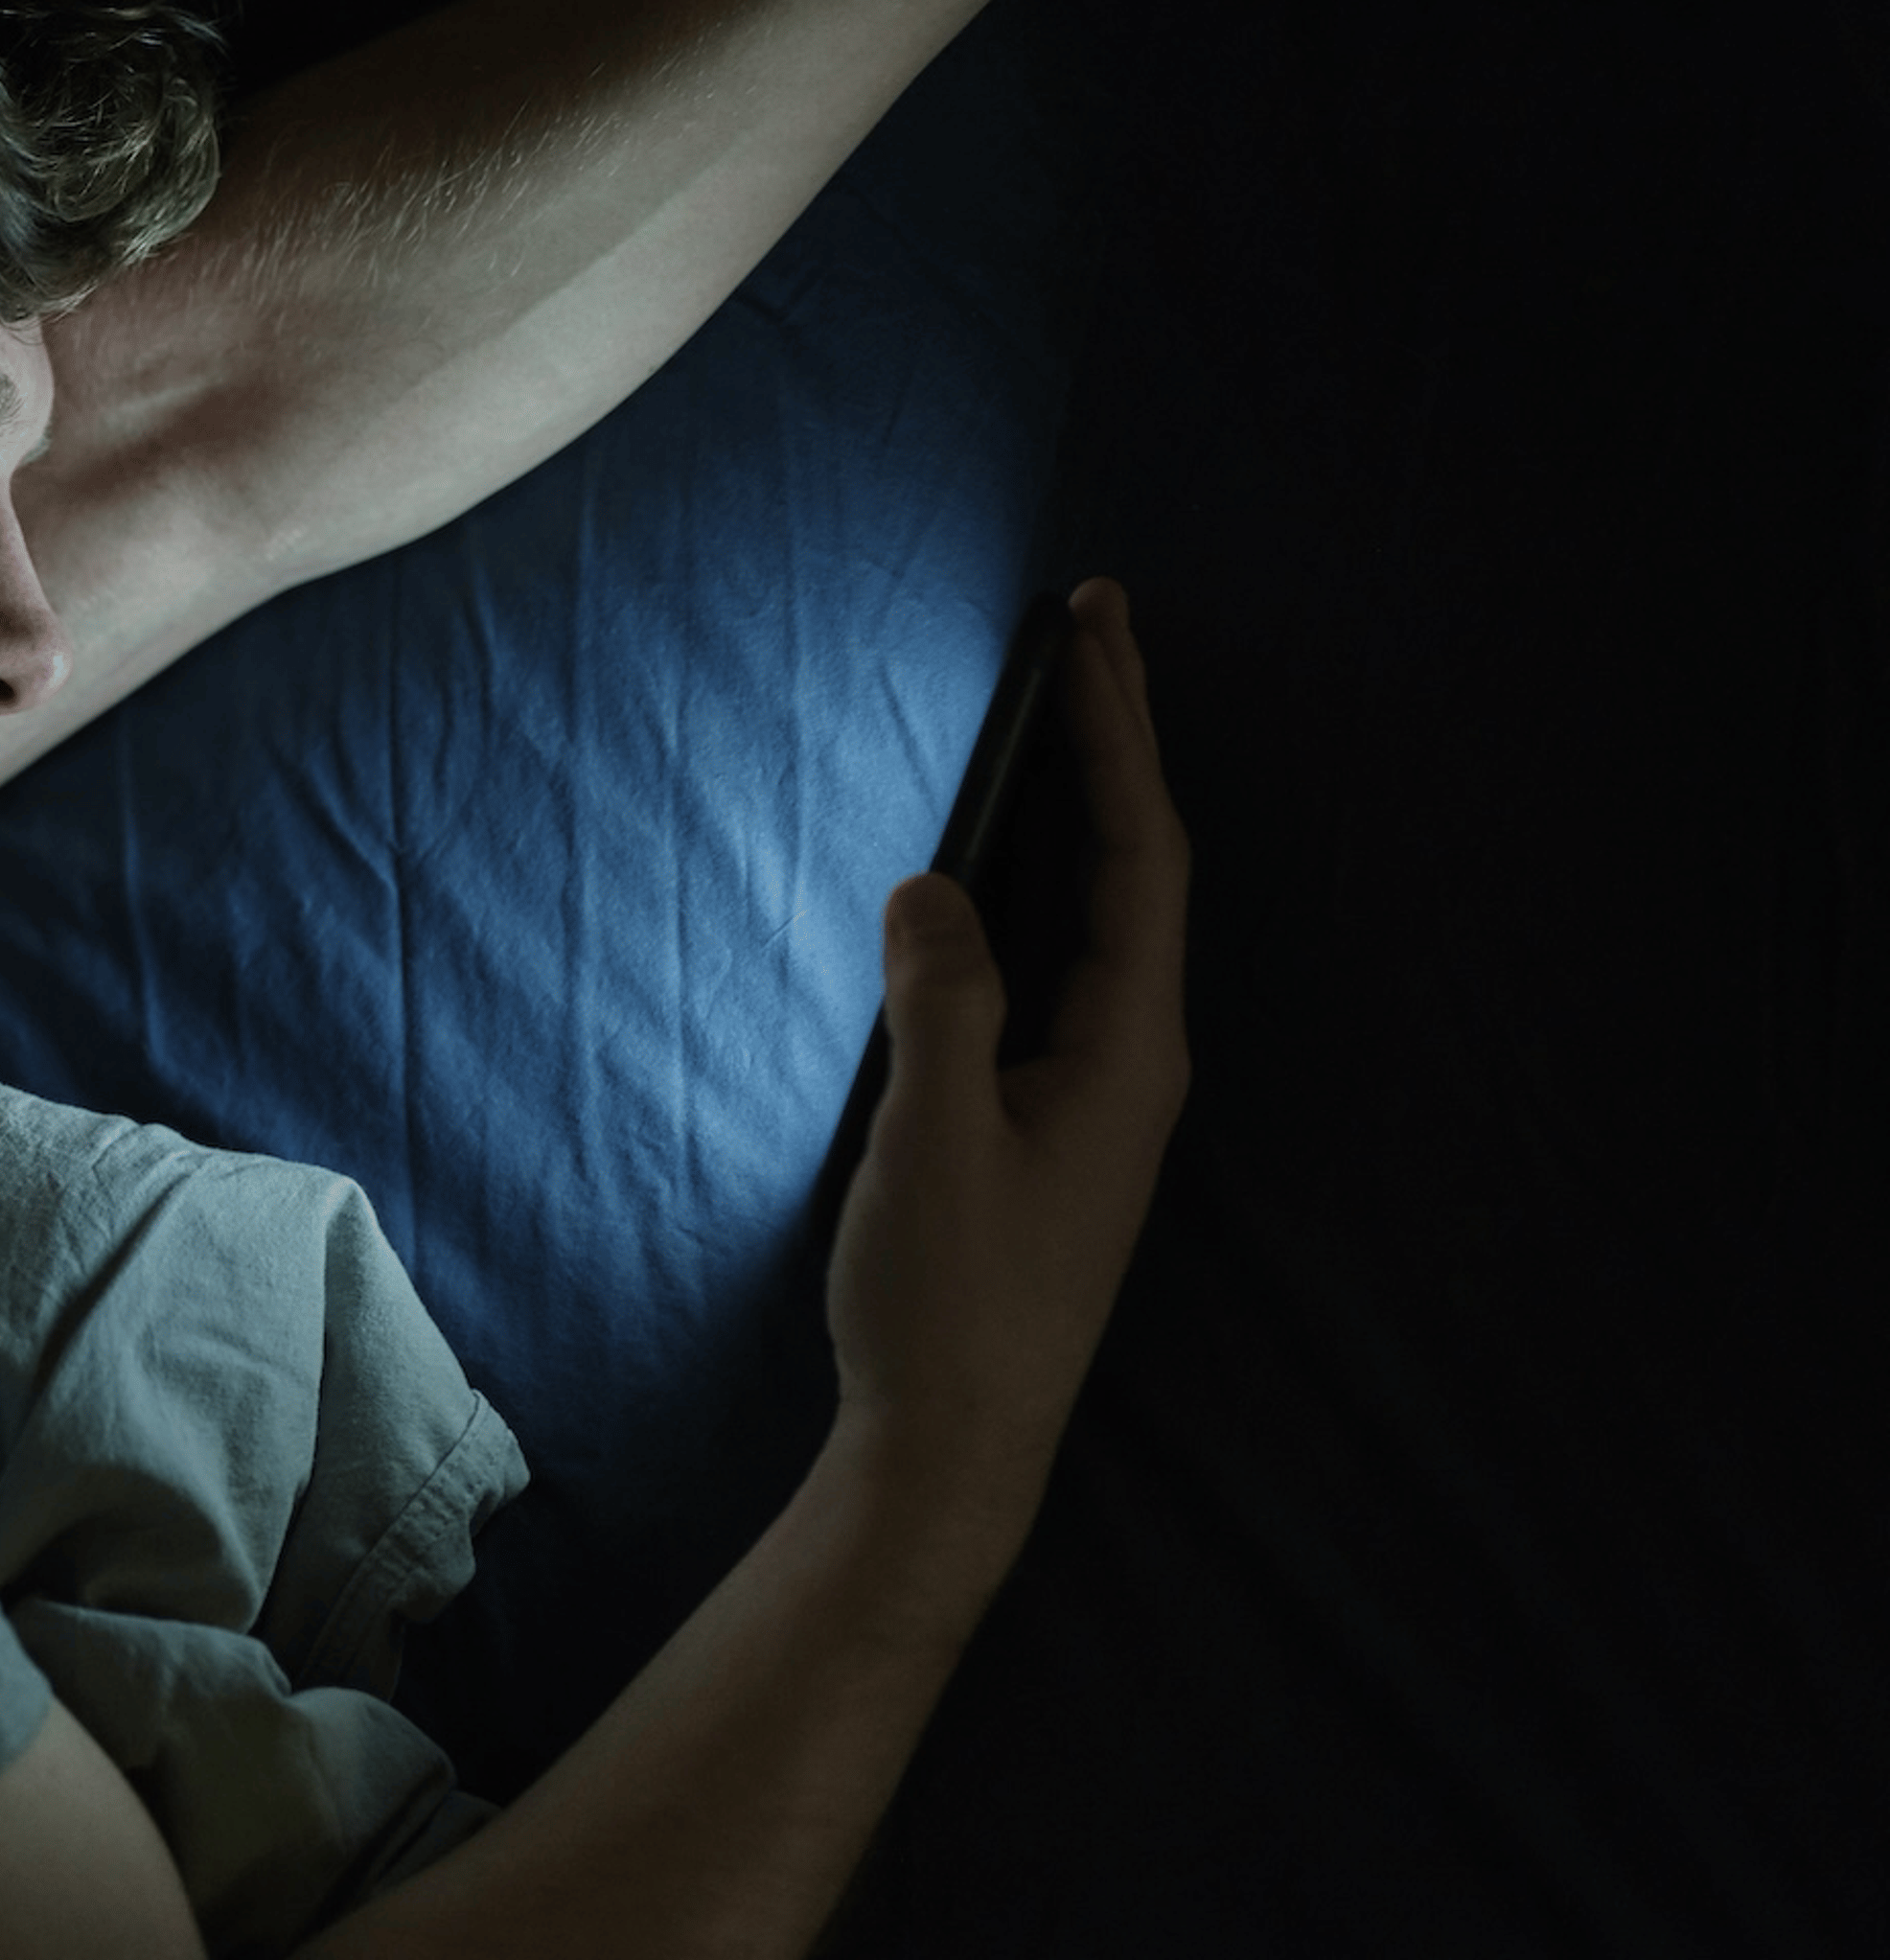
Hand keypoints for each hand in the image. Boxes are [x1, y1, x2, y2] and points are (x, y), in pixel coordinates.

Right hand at [825, 580, 1192, 1510]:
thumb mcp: (929, 1143)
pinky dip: (1034, 877)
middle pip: (1135, 864)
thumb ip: (939, 1003)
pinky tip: (995, 863)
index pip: (1136, 856)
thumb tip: (932, 881)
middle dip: (1114, 738)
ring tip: (1054, 705)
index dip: (1116, 735)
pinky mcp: (1043, 1116)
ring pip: (1099, 909)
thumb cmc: (945, 1303)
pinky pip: (1056, 958)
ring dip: (1076, 801)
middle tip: (1094, 622)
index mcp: (1125, 1052)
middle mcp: (1128, 1059)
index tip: (1091, 631)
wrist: (950, 1445)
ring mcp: (1090, 1089)